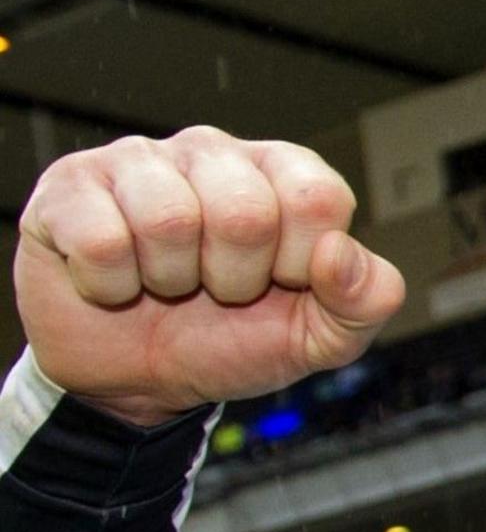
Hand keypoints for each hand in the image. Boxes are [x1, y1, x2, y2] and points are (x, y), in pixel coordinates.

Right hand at [15, 130, 400, 428]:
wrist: (136, 379)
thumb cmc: (230, 340)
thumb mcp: (318, 337)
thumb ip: (367, 299)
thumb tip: (340, 254)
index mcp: (284, 173)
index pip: (319, 199)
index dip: (300, 265)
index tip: (278, 283)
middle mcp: (215, 152)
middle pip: (246, 212)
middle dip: (234, 279)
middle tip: (214, 290)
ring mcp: (140, 161)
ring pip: (169, 220)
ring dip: (168, 281)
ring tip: (164, 282)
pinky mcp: (72, 186)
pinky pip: (101, 239)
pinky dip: (111, 285)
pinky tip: (115, 280)